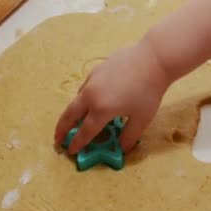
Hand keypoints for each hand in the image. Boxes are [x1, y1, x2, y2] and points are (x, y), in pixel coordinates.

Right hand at [54, 40, 170, 153]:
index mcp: (101, 110)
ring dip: (72, 113)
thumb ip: (129, 136)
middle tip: (57, 139)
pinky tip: (92, 100)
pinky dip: (83, 98)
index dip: (77, 143)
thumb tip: (122, 149)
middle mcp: (91, 95)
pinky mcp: (96, 70)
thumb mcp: (142, 119)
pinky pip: (85, 88)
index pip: (85, 131)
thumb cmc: (149, 91)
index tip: (71, 152)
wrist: (153, 58)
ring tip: (73, 121)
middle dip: (61, 129)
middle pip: (70, 114)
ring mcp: (92, 80)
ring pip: (77, 99)